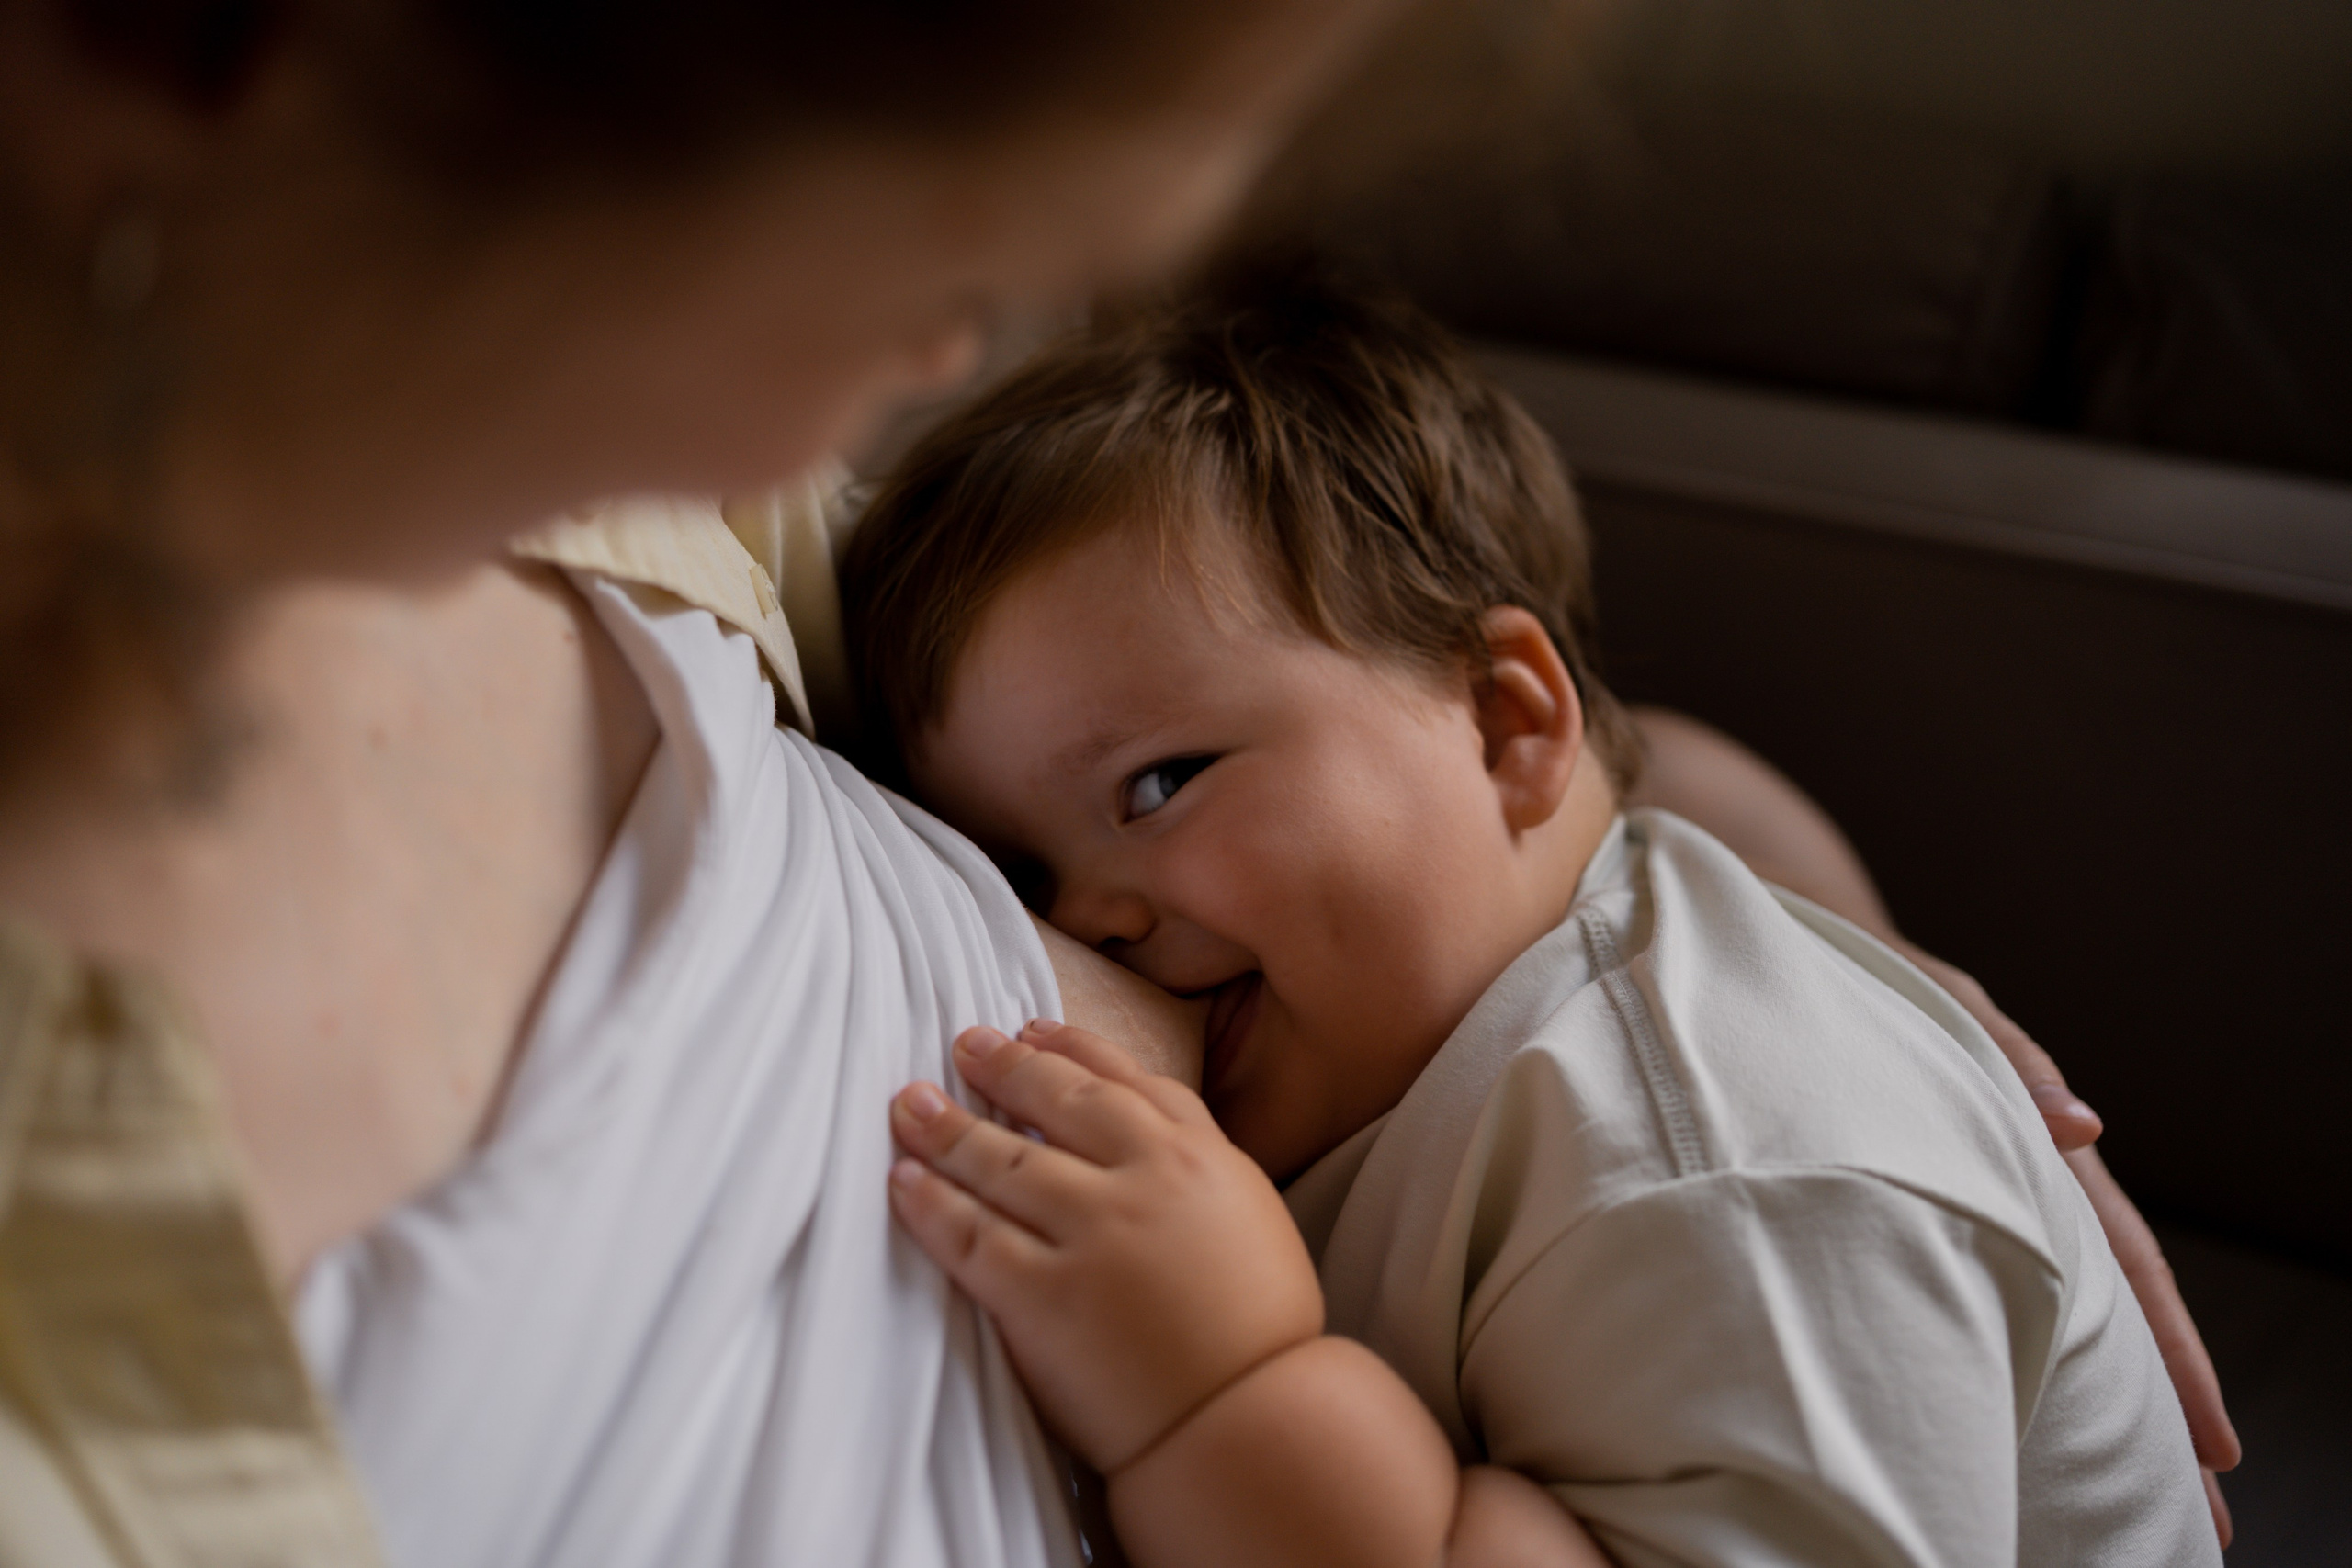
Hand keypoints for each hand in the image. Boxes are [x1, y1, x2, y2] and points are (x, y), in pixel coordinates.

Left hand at [888, 1019, 1323, 1473]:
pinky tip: (902, 1182)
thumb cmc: (1259, 1332)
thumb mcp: (1249, 1216)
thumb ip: (1196, 1168)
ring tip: (909, 1104)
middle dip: (1006, 1068)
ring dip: (947, 1127)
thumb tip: (1147, 1138)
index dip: (1072, 1050)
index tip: (1033, 1029)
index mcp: (1199, 1158)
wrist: (1254, 1418)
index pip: (1125, 1082)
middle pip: (1057, 1104)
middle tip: (965, 1045)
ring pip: (1003, 1163)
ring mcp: (1091, 1235)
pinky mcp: (1045, 1296)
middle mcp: (1142, 1181)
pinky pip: (972, 1238)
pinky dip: (931, 1205)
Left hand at [1890, 939, 2240, 1547]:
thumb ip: (2007, 1059)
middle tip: (2198, 1518)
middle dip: (2156, 1409)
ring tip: (2127, 1499)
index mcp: (2038, 1140)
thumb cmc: (1871, 973)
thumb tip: (2083, 1127)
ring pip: (2056, 1308)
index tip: (2211, 1443)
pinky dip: (2016, 1352)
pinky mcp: (1924, 1196)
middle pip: (2109, 1308)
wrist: (1797, 951)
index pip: (2126, 1261)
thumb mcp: (1939, 1002)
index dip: (2172, 1353)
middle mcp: (2021, 1180)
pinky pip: (1988, 1286)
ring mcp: (1975, 1194)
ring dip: (2098, 1398)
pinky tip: (2021, 1421)